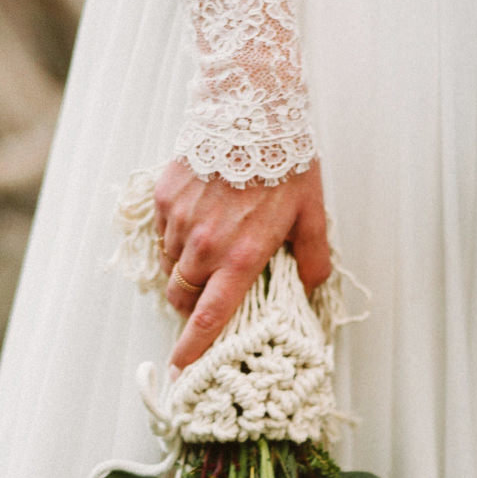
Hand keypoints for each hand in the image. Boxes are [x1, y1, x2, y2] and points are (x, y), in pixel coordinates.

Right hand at [158, 157, 331, 368]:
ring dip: (183, 268)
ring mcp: (180, 222)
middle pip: (181, 297)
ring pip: (169, 266)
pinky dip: (175, 236)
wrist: (250, 110)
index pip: (209, 316)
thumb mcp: (312, 212)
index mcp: (241, 257)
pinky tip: (198, 217)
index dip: (194, 348)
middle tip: (206, 293)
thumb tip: (311, 285)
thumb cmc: (285, 162)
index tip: (181, 368)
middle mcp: (205, 246)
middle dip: (189, 304)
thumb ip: (313, 256)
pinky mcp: (166, 199)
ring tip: (207, 246)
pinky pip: (163, 233)